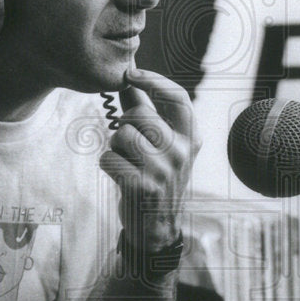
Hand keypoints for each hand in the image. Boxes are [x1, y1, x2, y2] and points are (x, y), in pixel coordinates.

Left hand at [99, 68, 200, 253]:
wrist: (158, 226)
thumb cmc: (156, 176)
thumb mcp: (162, 144)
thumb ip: (147, 110)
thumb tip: (129, 78)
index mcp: (191, 137)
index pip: (177, 98)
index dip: (154, 80)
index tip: (131, 74)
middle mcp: (182, 152)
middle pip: (139, 115)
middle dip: (125, 125)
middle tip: (131, 146)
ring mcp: (163, 170)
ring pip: (121, 135)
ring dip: (115, 146)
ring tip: (128, 162)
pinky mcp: (142, 186)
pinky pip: (109, 157)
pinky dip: (108, 164)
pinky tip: (122, 177)